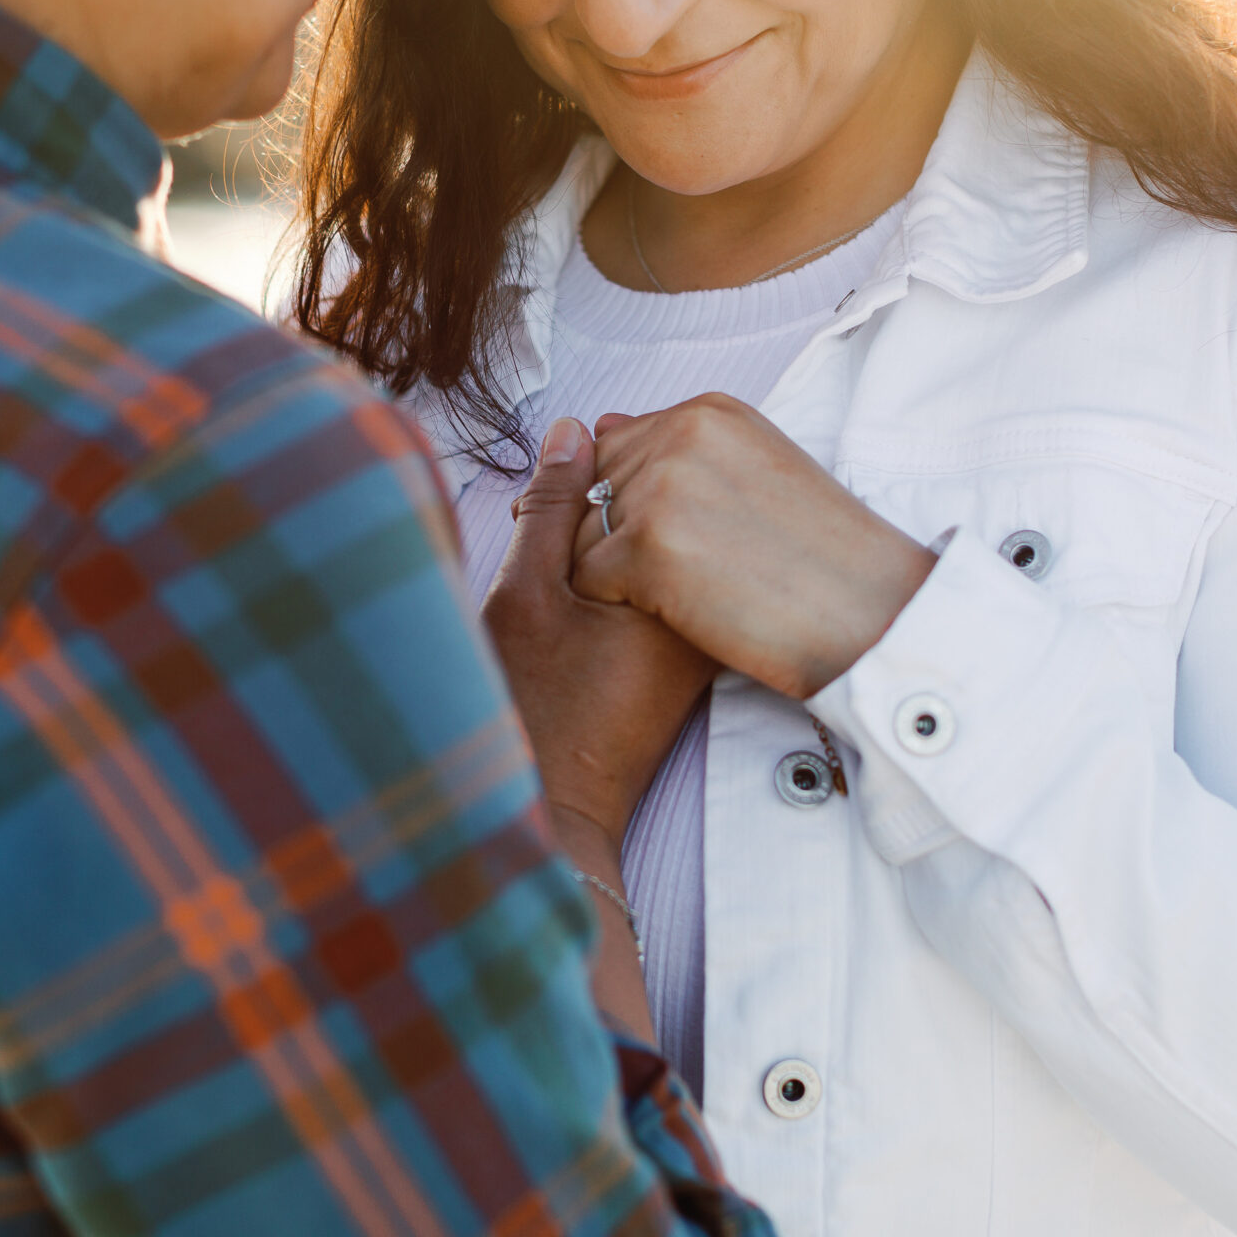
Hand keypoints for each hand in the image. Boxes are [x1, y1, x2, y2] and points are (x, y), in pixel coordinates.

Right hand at [483, 418, 720, 850]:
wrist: (555, 807)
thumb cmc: (534, 711)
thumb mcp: (526, 594)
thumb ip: (554, 507)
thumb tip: (576, 429)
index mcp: (680, 582)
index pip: (659, 477)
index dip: (594, 471)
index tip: (546, 506)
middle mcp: (710, 603)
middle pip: (669, 508)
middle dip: (603, 505)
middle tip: (545, 548)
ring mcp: (704, 628)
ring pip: (665, 544)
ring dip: (610, 539)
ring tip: (557, 581)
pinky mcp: (689, 649)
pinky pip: (664, 581)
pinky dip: (623, 573)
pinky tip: (578, 598)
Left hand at [573, 394, 936, 700]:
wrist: (874, 615)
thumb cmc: (824, 558)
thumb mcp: (758, 472)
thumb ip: (681, 450)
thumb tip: (598, 428)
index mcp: (709, 413)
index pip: (617, 447)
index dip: (634, 505)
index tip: (684, 540)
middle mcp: (680, 435)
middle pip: (592, 488)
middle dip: (616, 537)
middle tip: (688, 573)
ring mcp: (661, 489)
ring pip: (580, 532)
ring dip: (615, 573)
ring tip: (687, 591)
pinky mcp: (647, 549)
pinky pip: (586, 577)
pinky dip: (618, 605)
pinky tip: (677, 611)